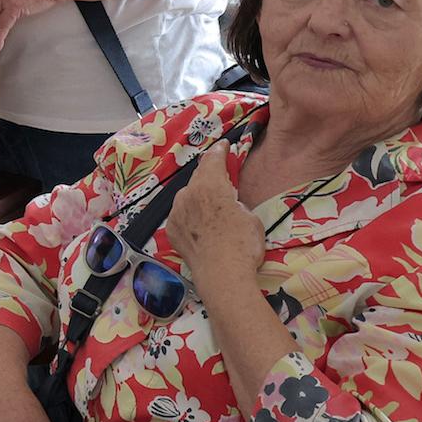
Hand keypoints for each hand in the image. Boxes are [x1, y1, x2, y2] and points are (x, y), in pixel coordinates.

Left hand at [166, 144, 265, 283]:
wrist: (222, 275)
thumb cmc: (243, 244)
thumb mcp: (250, 216)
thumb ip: (235, 202)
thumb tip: (228, 202)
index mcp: (210, 185)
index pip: (213, 159)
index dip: (219, 150)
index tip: (223, 146)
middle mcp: (188, 194)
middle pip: (198, 176)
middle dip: (209, 174)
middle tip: (219, 176)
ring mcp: (176, 212)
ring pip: (187, 196)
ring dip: (197, 196)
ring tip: (209, 206)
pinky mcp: (171, 230)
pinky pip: (181, 215)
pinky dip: (189, 215)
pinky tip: (199, 225)